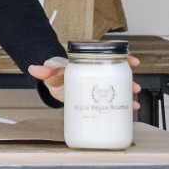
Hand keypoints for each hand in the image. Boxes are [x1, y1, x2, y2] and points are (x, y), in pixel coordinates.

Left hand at [28, 55, 142, 108]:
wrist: (54, 83)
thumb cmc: (56, 75)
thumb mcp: (51, 71)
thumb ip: (43, 70)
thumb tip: (33, 68)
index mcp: (89, 64)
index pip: (109, 58)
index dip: (123, 58)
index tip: (132, 61)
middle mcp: (97, 73)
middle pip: (117, 74)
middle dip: (129, 80)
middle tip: (134, 87)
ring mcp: (99, 85)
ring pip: (118, 87)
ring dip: (128, 93)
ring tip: (133, 102)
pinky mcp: (97, 97)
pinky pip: (112, 99)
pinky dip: (122, 104)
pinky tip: (129, 109)